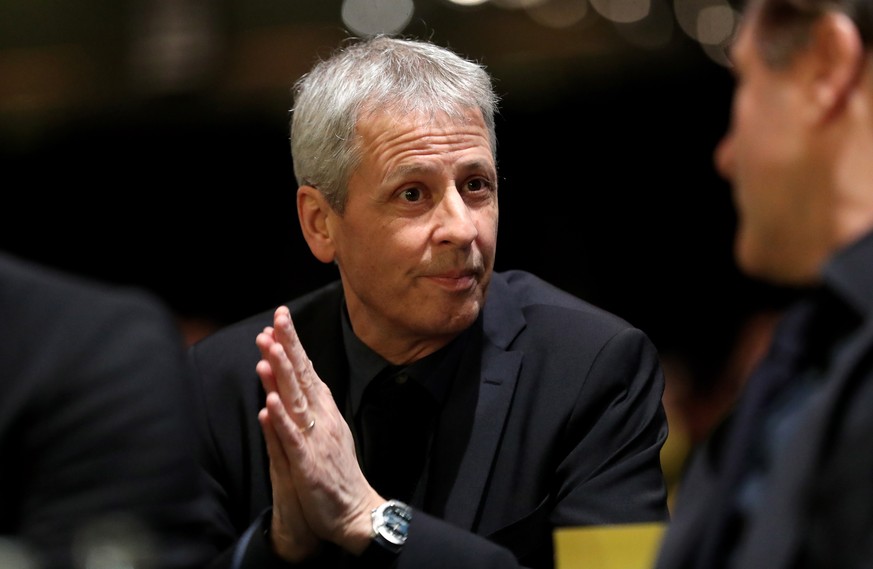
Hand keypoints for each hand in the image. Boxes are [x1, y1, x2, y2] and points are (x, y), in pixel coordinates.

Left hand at [255, 306, 382, 556]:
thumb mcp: (325, 432)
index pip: (307, 370)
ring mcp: (316, 440)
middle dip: (289, 346)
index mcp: (325, 411)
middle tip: (277, 318)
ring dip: (283, 374)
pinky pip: (293, 439)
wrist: (356, 512)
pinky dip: (282, 421)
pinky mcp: (309, 464)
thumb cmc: (336, 473)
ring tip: (269, 348)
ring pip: (296, 401)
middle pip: (303, 377)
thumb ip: (308, 407)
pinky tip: (270, 402)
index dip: (293, 344)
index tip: (281, 317)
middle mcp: (322, 419)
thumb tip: (292, 382)